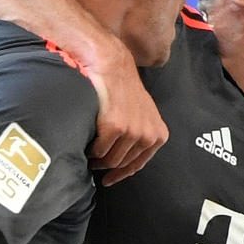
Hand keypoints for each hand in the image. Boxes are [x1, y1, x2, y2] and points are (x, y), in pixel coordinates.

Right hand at [84, 40, 168, 185]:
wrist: (111, 65)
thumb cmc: (123, 87)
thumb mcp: (142, 112)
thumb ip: (140, 133)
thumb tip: (124, 157)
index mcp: (158, 133)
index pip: (138, 164)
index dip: (122, 174)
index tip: (109, 179)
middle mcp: (148, 134)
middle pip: (122, 163)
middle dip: (106, 166)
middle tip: (92, 162)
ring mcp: (133, 131)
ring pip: (110, 160)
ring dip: (97, 159)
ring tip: (87, 152)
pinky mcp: (115, 127)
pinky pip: (99, 150)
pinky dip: (90, 150)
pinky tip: (85, 143)